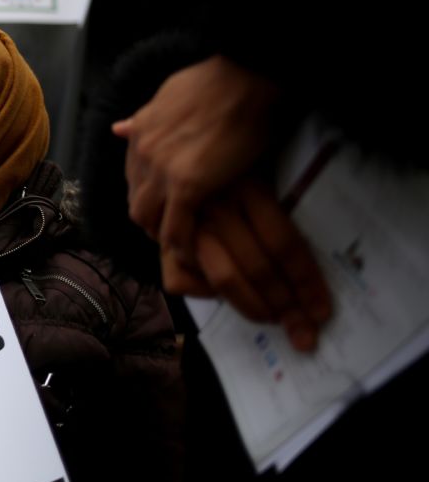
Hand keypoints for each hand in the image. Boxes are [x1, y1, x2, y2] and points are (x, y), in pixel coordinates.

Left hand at [112, 55, 281, 256]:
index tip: (165, 208)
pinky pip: (176, 229)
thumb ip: (143, 119)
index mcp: (139, 133)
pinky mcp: (187, 186)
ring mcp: (161, 171)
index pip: (132, 178)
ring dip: (163, 234)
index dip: (148, 196)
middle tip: (177, 231)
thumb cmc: (217, 81)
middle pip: (135, 202)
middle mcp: (142, 154)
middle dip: (152, 220)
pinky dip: (182, 245)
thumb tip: (119, 128)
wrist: (244, 77)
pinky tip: (197, 252)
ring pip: (147, 219)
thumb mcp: (167, 96)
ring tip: (186, 243)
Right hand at [169, 182, 332, 351]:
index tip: (321, 312)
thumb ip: (282, 211)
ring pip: (223, 279)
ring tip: (272, 318)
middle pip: (258, 267)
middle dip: (286, 306)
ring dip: (253, 306)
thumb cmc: (231, 167)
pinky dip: (205, 293)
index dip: (306, 283)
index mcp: (246, 184)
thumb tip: (310, 272)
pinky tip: (220, 291)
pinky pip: (184, 281)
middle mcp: (213, 204)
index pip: (284, 244)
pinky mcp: (160, 240)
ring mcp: (183, 223)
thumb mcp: (263, 172)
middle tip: (303, 330)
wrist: (175, 151)